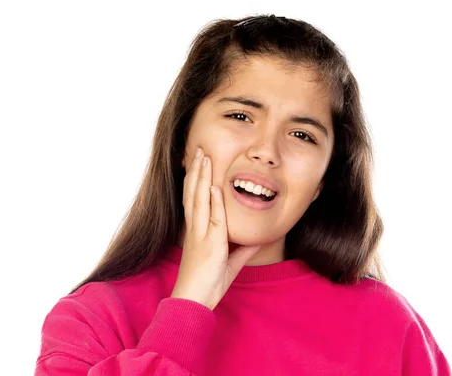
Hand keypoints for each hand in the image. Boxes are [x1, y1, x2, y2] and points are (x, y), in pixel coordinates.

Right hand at [170, 147, 261, 310]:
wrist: (194, 301)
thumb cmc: (207, 284)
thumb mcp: (230, 264)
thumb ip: (243, 250)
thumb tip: (257, 239)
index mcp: (198, 232)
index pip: (196, 199)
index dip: (197, 180)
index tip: (199, 163)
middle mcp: (196, 229)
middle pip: (194, 193)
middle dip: (197, 170)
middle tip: (199, 150)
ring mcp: (200, 235)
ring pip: (199, 199)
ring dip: (201, 177)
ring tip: (202, 157)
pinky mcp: (208, 244)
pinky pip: (211, 219)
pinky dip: (213, 201)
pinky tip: (214, 186)